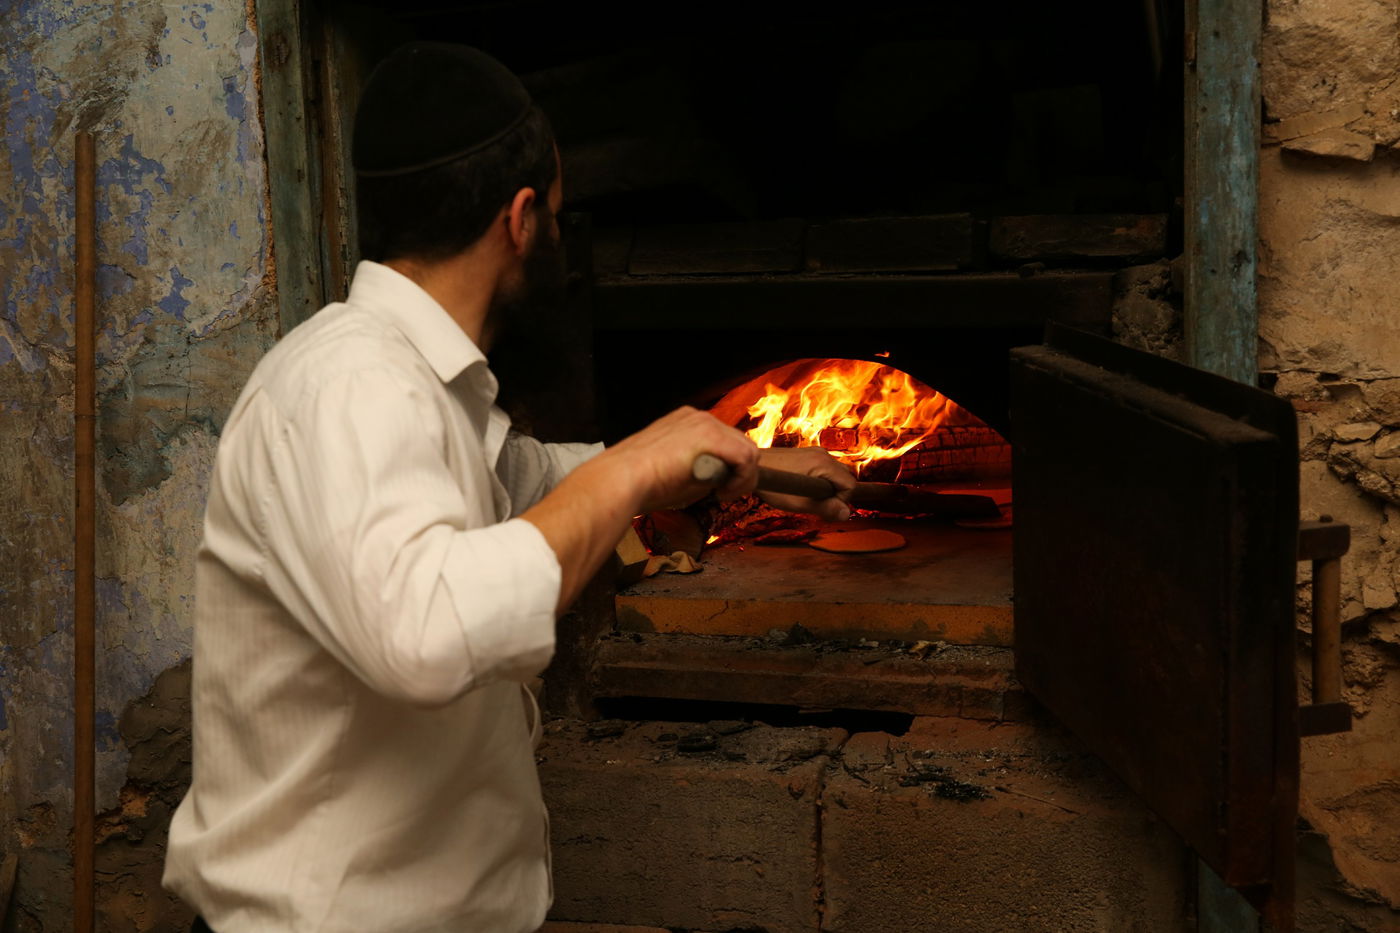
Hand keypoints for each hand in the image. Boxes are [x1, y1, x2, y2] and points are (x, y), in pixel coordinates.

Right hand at [598, 406, 758, 512]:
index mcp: (687, 422)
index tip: (717, 490)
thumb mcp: (675, 470)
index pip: (725, 441)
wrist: (622, 479)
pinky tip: (722, 493)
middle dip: (739, 473)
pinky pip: (746, 458)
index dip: (729, 468)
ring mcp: (705, 423)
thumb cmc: (639, 482)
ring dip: (742, 477)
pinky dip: (741, 479)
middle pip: (741, 443)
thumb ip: (700, 469)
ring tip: (722, 495)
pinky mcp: (711, 437)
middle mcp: (698, 417)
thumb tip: (721, 481)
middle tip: (723, 494)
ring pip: (748, 450)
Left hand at [756, 446, 855, 521]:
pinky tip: (803, 488)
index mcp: (824, 463)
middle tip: (817, 504)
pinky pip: (824, 470)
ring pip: (835, 474)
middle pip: (845, 478)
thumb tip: (846, 514)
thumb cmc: (774, 485)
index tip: (824, 507)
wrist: (753, 468)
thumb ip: (826, 508)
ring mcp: (815, 452)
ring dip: (828, 488)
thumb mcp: (801, 503)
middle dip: (836, 494)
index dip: (841, 501)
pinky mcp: (807, 454)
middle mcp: (823, 454)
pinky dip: (820, 481)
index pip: (850, 485)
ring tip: (808, 497)